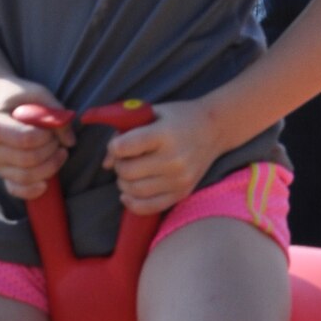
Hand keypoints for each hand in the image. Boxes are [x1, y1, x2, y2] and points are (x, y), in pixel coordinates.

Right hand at [0, 80, 73, 199]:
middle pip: (27, 160)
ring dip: (50, 167)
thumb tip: (70, 142)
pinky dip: (33, 190)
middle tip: (59, 141)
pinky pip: (16, 190)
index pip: (24, 139)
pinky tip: (47, 183)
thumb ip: (56, 113)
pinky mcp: (2, 175)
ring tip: (59, 153)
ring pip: (25, 176)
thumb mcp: (39, 94)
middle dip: (51, 151)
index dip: (46, 137)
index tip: (53, 129)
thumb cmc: (20, 97)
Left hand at [104, 100, 216, 214]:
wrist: (214, 129)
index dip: (114, 147)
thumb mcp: (151, 114)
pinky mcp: (182, 192)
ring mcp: (180, 178)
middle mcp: (174, 159)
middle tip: (123, 160)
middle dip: (118, 166)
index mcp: (165, 134)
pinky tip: (127, 195)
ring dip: (124, 183)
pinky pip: (150, 207)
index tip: (119, 145)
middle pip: (128, 171)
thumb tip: (106, 164)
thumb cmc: (178, 118)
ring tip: (129, 173)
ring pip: (135, 191)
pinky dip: (133, 203)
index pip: (125, 147)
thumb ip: (125, 133)